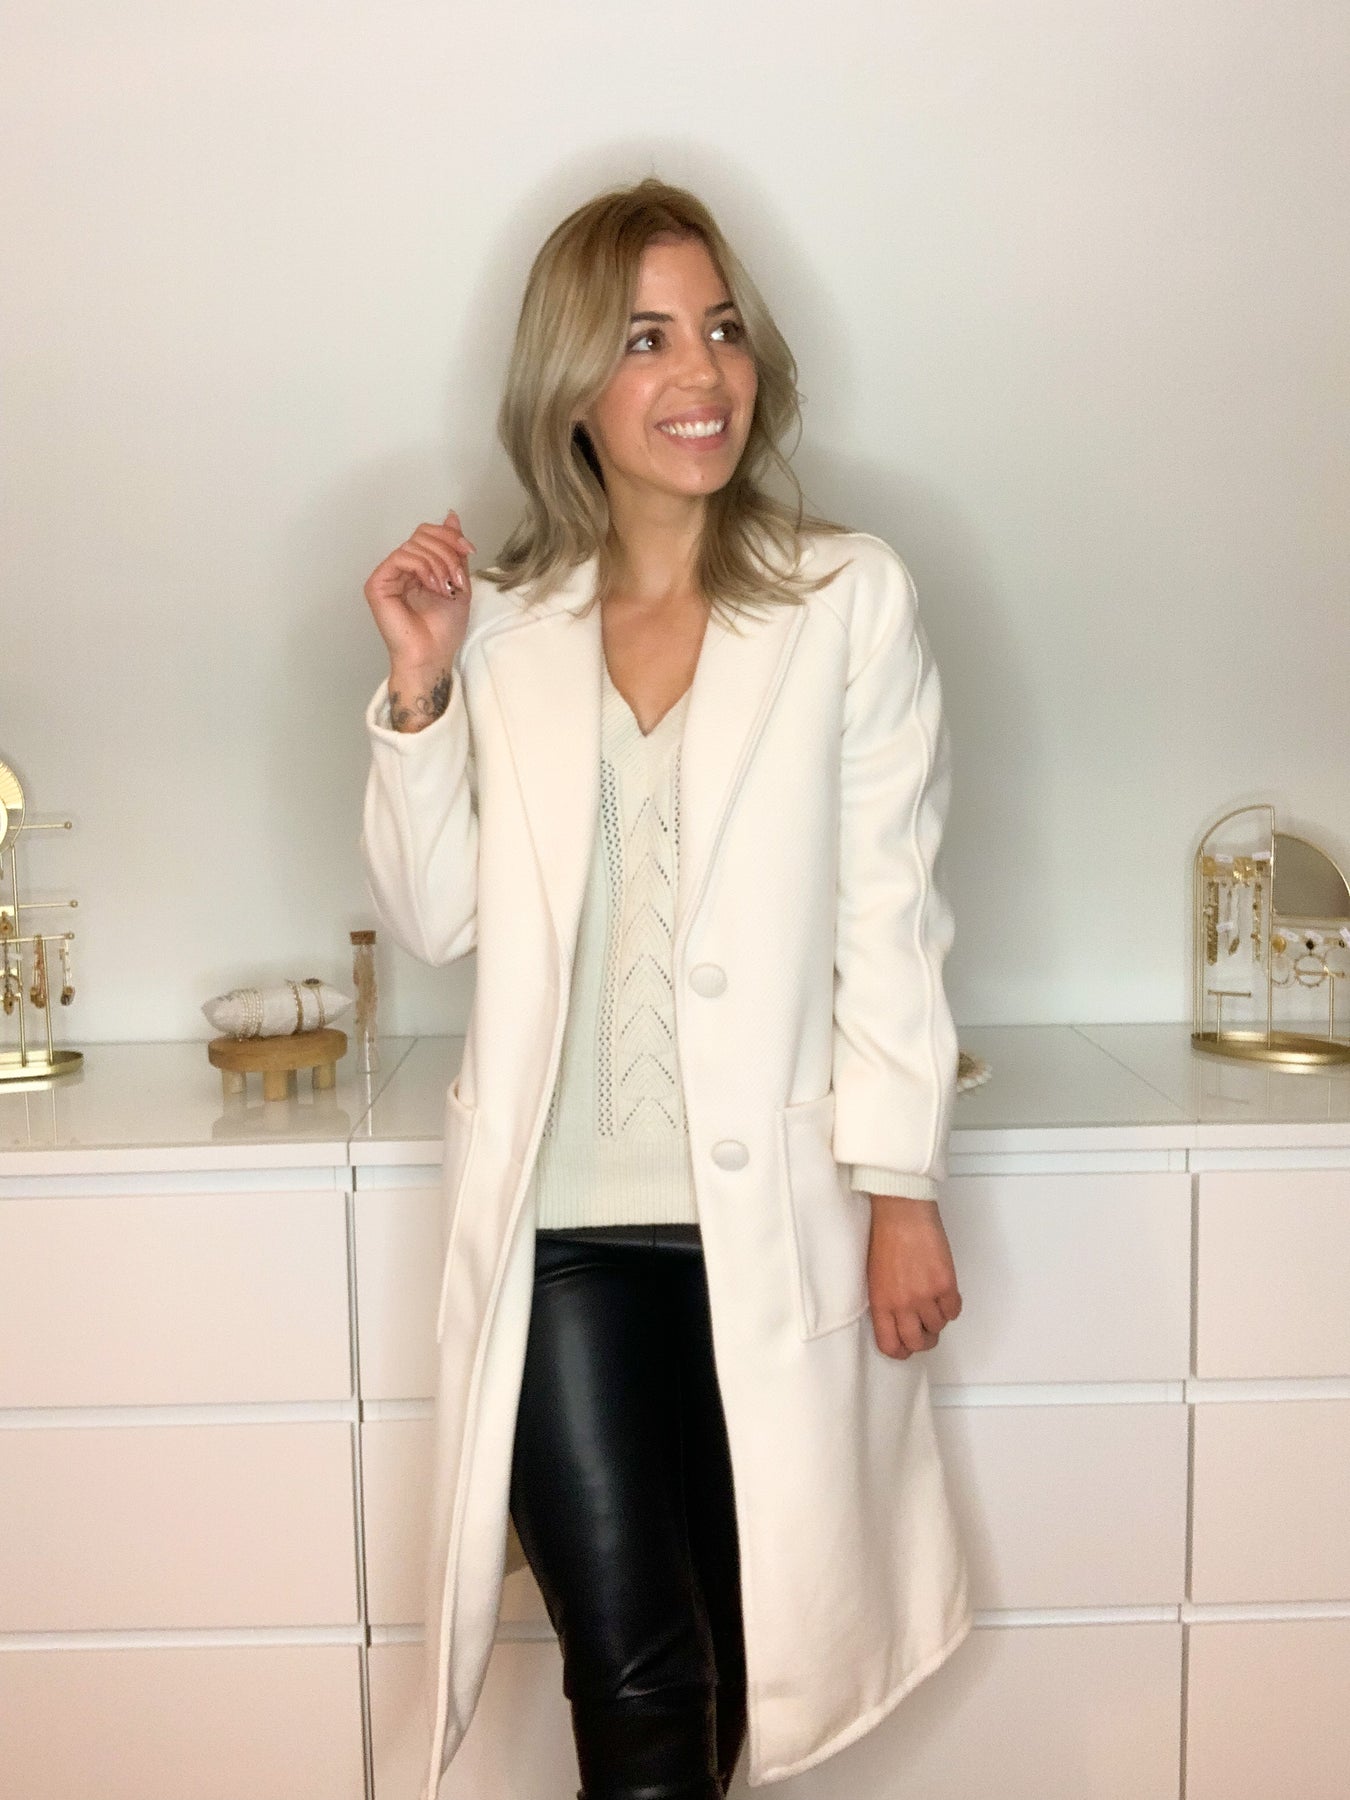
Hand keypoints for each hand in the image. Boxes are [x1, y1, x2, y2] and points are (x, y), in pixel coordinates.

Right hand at [364, 509, 476, 674]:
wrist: (432, 655)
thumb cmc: (443, 630)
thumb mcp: (459, 582)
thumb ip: (455, 551)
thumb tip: (452, 516)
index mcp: (419, 566)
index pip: (429, 534)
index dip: (450, 535)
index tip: (470, 549)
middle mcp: (401, 568)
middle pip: (422, 534)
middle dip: (447, 551)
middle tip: (456, 576)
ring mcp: (388, 575)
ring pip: (414, 544)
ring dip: (438, 562)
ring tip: (446, 586)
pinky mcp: (377, 584)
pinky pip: (401, 557)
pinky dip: (422, 567)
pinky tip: (432, 586)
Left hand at [864, 1194, 962, 1358]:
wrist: (902, 1212)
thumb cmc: (885, 1237)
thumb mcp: (874, 1277)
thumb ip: (886, 1303)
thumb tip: (899, 1321)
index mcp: (881, 1303)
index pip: (891, 1345)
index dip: (901, 1350)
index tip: (906, 1346)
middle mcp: (903, 1304)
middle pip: (918, 1343)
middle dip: (923, 1340)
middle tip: (925, 1328)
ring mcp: (926, 1296)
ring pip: (938, 1327)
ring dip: (937, 1318)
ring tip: (933, 1299)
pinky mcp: (946, 1285)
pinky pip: (954, 1311)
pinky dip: (951, 1305)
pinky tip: (944, 1291)